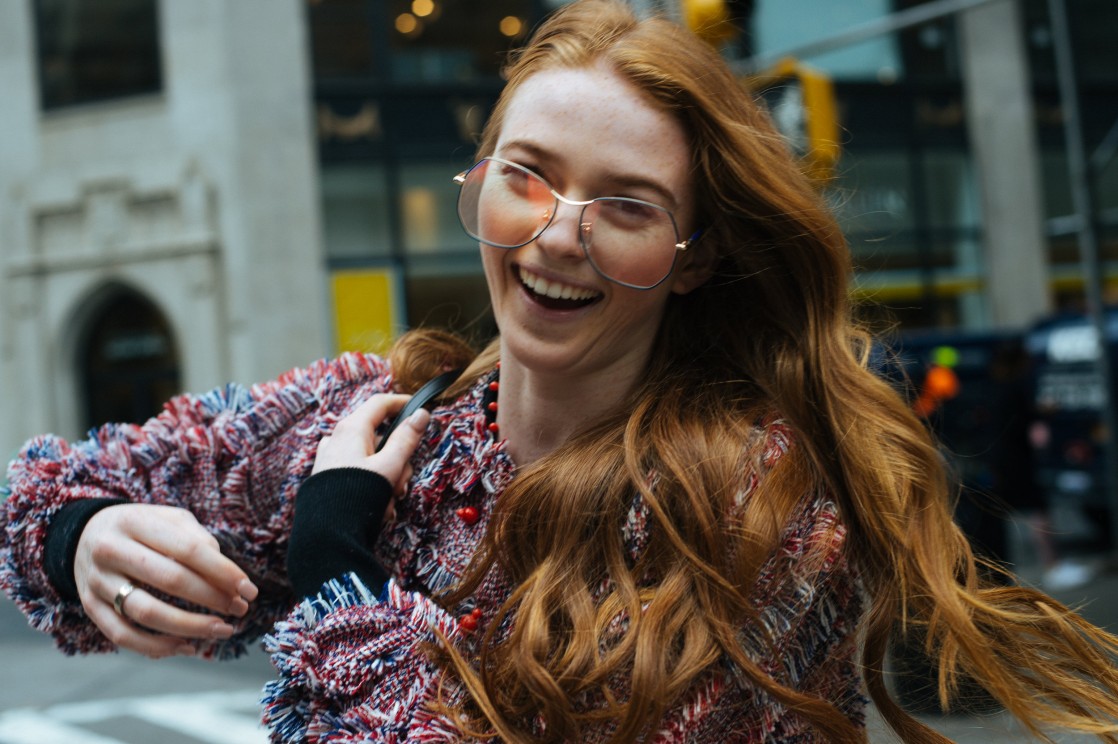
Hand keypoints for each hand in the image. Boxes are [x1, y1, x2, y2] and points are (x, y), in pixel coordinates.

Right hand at [74, 504, 258, 657]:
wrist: (85, 534)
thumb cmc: (144, 528)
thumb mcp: (170, 519)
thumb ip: (198, 539)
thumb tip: (227, 576)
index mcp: (136, 522)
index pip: (188, 549)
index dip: (223, 572)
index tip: (249, 590)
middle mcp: (111, 550)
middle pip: (170, 580)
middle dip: (213, 599)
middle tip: (240, 610)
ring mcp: (97, 581)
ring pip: (146, 613)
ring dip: (191, 627)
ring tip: (223, 630)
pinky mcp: (90, 607)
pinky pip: (123, 635)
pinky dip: (158, 647)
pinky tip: (188, 646)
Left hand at [311, 393, 431, 500]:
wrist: (327, 533)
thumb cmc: (358, 495)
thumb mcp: (390, 465)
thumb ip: (406, 439)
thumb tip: (421, 414)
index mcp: (352, 428)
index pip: (380, 403)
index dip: (403, 403)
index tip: (421, 410)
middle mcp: (338, 438)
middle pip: (380, 437)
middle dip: (398, 459)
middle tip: (402, 481)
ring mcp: (332, 457)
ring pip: (372, 458)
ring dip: (387, 478)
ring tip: (387, 502)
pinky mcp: (330, 476)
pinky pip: (359, 472)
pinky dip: (371, 485)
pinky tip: (376, 507)